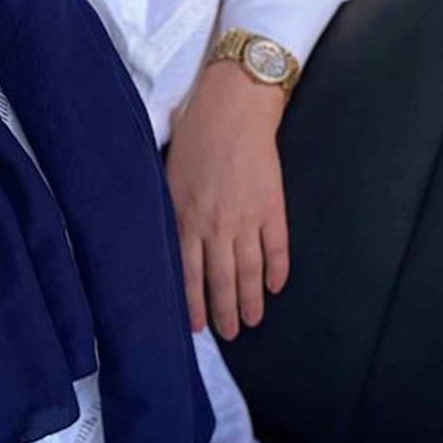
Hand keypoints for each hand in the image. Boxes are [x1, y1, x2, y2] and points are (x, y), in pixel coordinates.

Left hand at [164, 60, 289, 340]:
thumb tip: (166, 235)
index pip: (188, 274)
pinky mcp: (272, 207)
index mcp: (186, 217)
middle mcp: (216, 225)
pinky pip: (276, 248)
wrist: (234, 109)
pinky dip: (277, 270)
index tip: (198, 327)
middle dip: (226, 312)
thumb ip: (170, 208)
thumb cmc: (194, 133)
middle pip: (222, 280)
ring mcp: (247, 219)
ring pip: (250, 271)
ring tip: (252, 321)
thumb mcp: (166, 173)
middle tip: (230, 334)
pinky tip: (275, 287)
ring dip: (252, 300)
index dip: (194, 303)